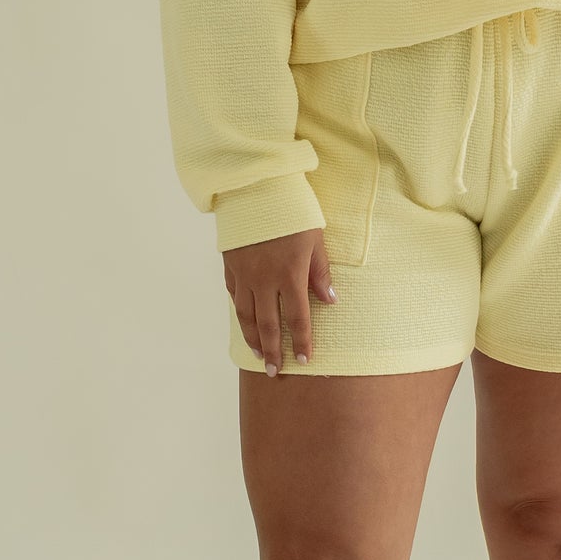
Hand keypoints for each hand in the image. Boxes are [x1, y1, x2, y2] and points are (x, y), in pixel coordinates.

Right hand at [222, 226, 336, 375]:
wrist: (255, 188)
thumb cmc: (292, 211)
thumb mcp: (315, 238)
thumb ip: (320, 272)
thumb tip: (330, 301)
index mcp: (289, 275)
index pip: (297, 318)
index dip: (301, 342)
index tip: (304, 360)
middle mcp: (263, 280)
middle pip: (268, 325)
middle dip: (272, 351)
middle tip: (274, 372)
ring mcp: (243, 274)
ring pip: (245, 315)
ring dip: (252, 338)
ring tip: (257, 354)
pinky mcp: (229, 265)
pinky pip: (233, 295)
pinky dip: (238, 310)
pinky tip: (243, 320)